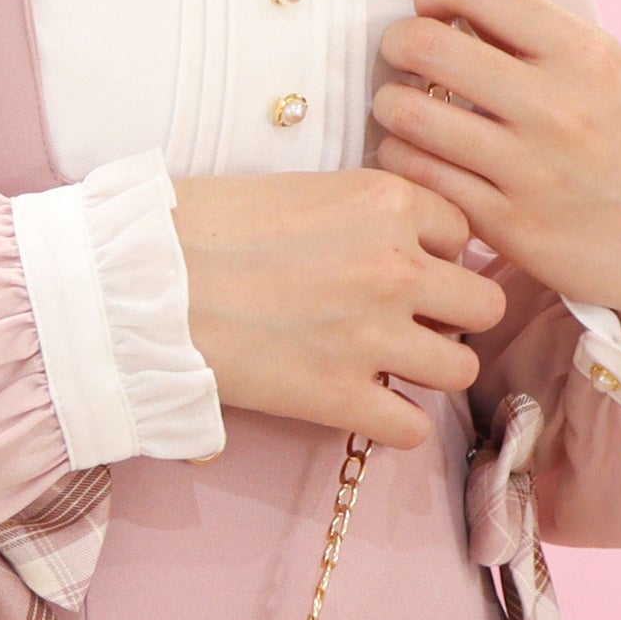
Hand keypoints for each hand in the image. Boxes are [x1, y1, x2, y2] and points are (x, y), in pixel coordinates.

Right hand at [170, 167, 505, 450]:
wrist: (139, 286)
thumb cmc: (199, 229)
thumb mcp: (297, 191)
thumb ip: (357, 216)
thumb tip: (382, 245)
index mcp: (385, 201)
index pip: (461, 233)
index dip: (434, 255)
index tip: (400, 270)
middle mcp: (395, 266)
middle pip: (480, 304)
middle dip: (450, 316)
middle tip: (407, 324)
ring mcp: (372, 335)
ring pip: (459, 368)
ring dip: (429, 371)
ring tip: (387, 369)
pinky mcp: (338, 397)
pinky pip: (412, 428)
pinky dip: (395, 424)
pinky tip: (365, 408)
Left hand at [374, 0, 620, 360]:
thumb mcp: (614, 76)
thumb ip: (546, 44)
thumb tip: (468, 10)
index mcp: (582, 51)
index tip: (429, 11)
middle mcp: (553, 103)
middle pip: (428, 45)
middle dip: (397, 46)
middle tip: (398, 60)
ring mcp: (527, 166)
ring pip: (411, 115)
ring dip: (389, 107)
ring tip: (397, 112)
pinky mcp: (507, 224)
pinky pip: (421, 178)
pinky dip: (399, 161)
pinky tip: (407, 158)